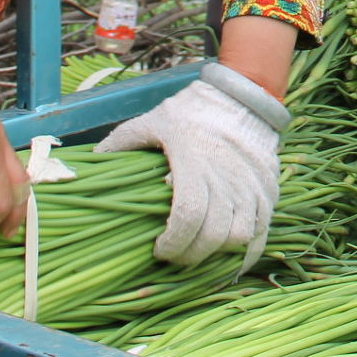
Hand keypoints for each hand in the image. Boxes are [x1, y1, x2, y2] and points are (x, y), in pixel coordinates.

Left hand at [94, 61, 287, 266]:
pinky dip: (245, 253)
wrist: (243, 97)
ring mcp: (252, 188)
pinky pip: (261, 234)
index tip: (158, 249)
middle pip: (213, 236)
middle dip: (190, 255)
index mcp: (194, 164)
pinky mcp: (267, 193)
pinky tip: (227, 259)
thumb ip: (120, 143)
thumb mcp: (151, 121)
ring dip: (215, 253)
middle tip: (174, 256)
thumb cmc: (191, 112)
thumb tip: (89, 165)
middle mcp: (227, 179)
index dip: (173, 242)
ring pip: (238, 238)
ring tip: (198, 250)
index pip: (188, 216)